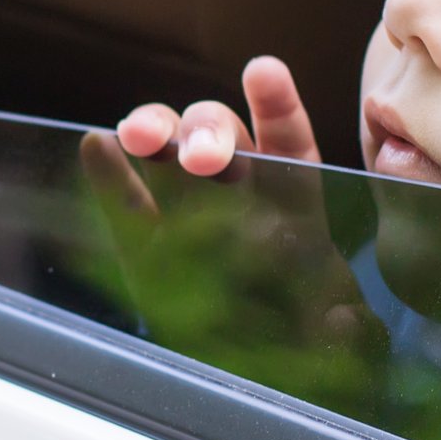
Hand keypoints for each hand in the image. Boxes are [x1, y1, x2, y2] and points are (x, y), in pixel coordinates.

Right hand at [77, 58, 382, 385]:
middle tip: (202, 158)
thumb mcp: (333, 333)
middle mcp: (236, 191)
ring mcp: (186, 210)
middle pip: (221, 137)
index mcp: (289, 199)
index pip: (286, 143)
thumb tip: (344, 322)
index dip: (275, 106)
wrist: (257, 366)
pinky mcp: (144, 243)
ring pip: (170, 151)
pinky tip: (96, 144)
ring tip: (138, 134)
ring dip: (155, 132)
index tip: (262, 73)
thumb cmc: (301, 333)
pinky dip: (109, 174)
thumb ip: (343, 327)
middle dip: (208, 133)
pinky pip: (125, 202)